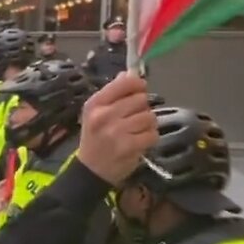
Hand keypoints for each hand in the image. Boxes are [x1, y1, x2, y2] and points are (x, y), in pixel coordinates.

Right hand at [76, 71, 159, 185]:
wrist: (91, 170)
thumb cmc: (95, 138)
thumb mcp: (96, 113)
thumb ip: (113, 93)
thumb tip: (129, 74)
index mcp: (96, 103)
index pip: (125, 82)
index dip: (138, 85)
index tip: (139, 90)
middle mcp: (104, 115)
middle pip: (141, 99)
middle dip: (142, 108)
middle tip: (135, 117)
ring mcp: (117, 132)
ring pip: (149, 117)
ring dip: (148, 124)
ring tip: (137, 131)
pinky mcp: (129, 147)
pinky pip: (152, 134)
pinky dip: (150, 138)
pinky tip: (140, 141)